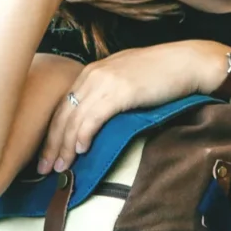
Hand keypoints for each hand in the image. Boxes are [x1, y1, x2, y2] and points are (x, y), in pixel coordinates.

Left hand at [38, 40, 227, 173]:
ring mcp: (105, 82)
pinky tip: (81, 150)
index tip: (47, 155)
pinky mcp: (119, 91)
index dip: (52, 133)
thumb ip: (109, 93)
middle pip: (62, 115)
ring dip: (64, 147)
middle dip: (51, 145)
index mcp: (92, 72)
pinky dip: (83, 135)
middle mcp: (93, 75)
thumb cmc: (163, 73)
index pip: (63, 107)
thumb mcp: (127, 79)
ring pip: (74, 120)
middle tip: (43, 169)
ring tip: (60, 167)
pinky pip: (93, 118)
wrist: (187, 62)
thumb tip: (98, 119)